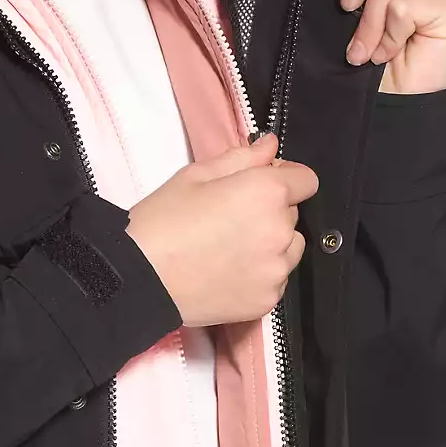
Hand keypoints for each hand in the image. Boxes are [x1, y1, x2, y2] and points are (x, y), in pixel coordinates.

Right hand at [125, 134, 318, 327]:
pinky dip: (259, 274)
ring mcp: (276, 270)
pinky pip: (275, 279)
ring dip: (270, 244)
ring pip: (289, 248)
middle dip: (270, 211)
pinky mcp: (267, 300)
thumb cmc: (162, 220)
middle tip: (229, 217)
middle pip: (293, 214)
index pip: (306, 180)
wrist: (140, 277)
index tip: (260, 184)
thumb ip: (241, 158)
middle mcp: (280, 231)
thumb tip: (270, 147)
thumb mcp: (195, 175)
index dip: (285, 178)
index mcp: (266, 192)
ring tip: (229, 247)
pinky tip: (226, 271)